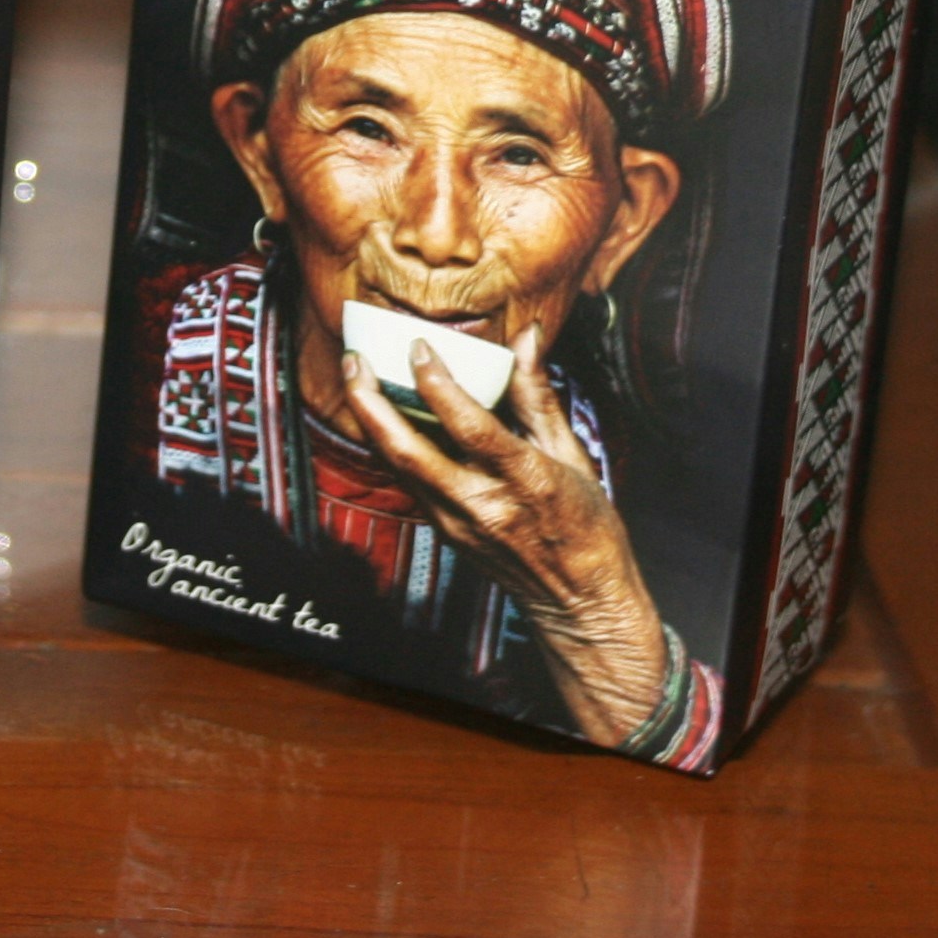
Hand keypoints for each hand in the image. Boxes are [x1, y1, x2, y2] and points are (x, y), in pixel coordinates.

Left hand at [338, 330, 671, 745]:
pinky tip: (383, 417)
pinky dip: (390, 445)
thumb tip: (526, 336)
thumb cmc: (584, 525)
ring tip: (356, 377)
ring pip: (397, 467)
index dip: (439, 384)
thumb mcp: (571, 454)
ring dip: (370, 420)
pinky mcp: (445, 533)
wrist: (577, 600)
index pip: (470, 426)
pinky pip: (408, 482)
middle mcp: (482, 504)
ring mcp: (457, 523)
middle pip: (408, 450)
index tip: (418, 346)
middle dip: (371, 401)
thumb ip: (537, 394)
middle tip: (353, 358)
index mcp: (524, 479)